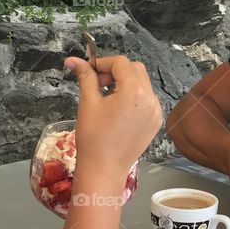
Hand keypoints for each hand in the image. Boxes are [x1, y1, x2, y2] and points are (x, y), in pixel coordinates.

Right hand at [65, 55, 162, 184]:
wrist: (104, 168)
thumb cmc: (93, 137)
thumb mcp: (88, 102)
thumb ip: (85, 77)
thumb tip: (73, 60)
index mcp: (134, 91)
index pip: (121, 63)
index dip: (103, 63)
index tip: (90, 72)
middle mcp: (150, 99)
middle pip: (136, 69)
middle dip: (116, 71)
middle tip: (98, 85)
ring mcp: (156, 111)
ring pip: (143, 84)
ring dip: (126, 83)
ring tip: (107, 99)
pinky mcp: (156, 122)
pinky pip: (147, 100)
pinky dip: (134, 97)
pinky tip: (119, 111)